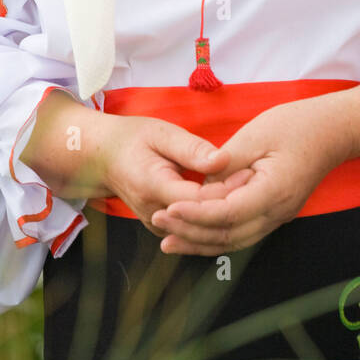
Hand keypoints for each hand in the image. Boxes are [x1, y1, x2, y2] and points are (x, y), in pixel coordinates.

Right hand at [93, 114, 254, 237]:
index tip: (249, 170)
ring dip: (226, 209)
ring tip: (250, 185)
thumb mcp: (160, 133)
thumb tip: (223, 159)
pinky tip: (233, 195)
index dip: (226, 189)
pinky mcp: (164, 227)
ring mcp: (159, 225)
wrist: (103, 158)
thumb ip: (191, 148)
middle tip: (256, 177)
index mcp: (153, 188)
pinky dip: (214, 214)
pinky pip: (194, 227)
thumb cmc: (132, 139)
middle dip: (232, 199)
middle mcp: (155, 214)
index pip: (199, 200)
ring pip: (201, 227)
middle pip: (203, 218)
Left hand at [151, 97, 338, 254]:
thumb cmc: (297, 125)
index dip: (194, 214)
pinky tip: (195, 232)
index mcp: (273, 192)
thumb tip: (200, 185)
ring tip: (168, 240)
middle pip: (227, 236)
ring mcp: (278, 216)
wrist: (334, 130)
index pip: (226, 214)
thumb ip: (226, 163)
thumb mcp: (256, 134)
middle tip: (158, 224)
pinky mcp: (275, 212)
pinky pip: (241, 231)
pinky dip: (216, 235)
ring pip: (233, 241)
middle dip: (190, 233)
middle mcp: (276, 213)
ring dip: (199, 242)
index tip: (168, 208)